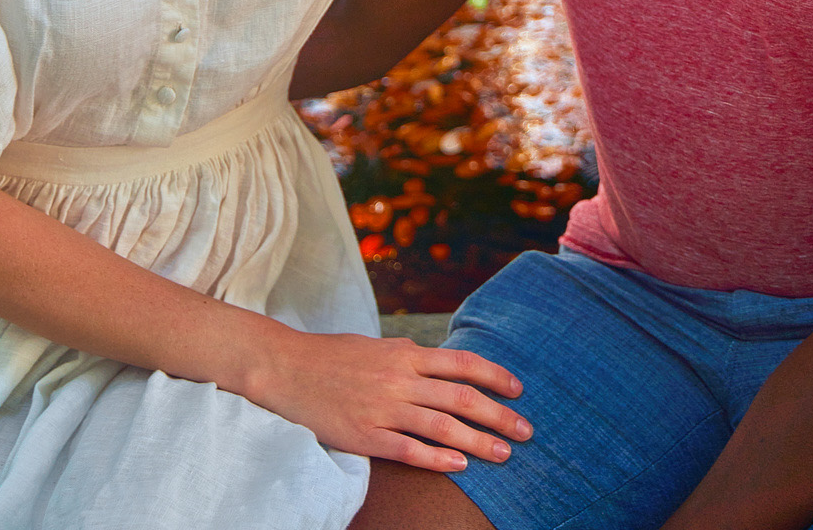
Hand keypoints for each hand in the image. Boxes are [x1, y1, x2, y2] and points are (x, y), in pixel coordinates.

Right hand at [247, 326, 529, 471]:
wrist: (286, 368)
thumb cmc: (332, 357)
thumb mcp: (377, 347)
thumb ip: (409, 359)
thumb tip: (441, 371)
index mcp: (404, 353)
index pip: (461, 362)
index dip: (494, 375)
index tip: (518, 389)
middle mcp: (400, 378)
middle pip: (462, 396)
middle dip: (499, 414)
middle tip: (526, 431)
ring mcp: (384, 408)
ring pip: (443, 425)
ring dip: (478, 441)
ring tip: (504, 454)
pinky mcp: (366, 435)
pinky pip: (410, 449)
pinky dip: (438, 457)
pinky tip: (459, 465)